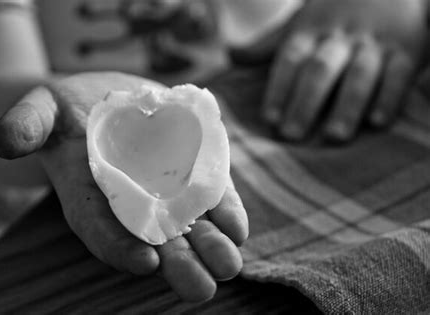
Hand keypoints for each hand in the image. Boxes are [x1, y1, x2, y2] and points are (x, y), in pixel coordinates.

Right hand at [0, 73, 248, 301]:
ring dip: (210, 246)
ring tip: (227, 264)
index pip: (101, 231)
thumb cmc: (69, 110)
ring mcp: (164, 191)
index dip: (120, 247)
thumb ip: (26, 124)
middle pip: (153, 241)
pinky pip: (209, 197)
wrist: (106, 99)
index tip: (145, 261)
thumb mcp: (42, 108)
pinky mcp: (191, 174)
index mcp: (90, 197)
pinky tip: (237, 227)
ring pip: (188, 227)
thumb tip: (3, 142)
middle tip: (200, 287)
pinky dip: (225, 211)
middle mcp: (130, 203)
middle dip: (177, 265)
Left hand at [239, 0, 426, 141]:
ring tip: (333, 137)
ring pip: (359, 74)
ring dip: (346, 105)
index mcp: (310, 29)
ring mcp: (374, 42)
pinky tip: (377, 122)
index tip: (269, 119)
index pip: (290, 58)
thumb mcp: (301, 22)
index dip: (279, 88)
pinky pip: (398, 74)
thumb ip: (269, 44)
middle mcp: (340, 36)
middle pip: (320, 69)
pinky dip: (389, 97)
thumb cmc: (335, 13)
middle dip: (305, 102)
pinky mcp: (408, 49)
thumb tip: (230, 55)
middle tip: (291, 134)